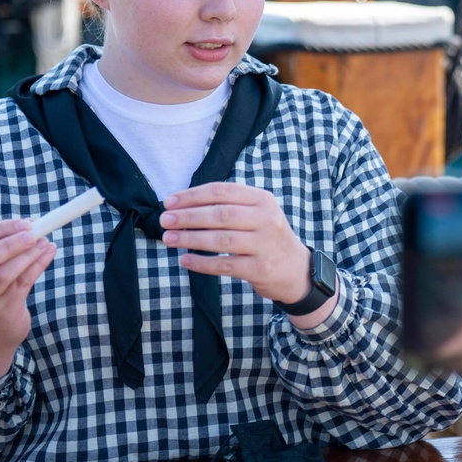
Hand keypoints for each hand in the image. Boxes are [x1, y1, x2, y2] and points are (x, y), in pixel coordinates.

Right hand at [0, 219, 56, 379]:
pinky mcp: (0, 314)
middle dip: (8, 244)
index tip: (24, 222)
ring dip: (27, 255)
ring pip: (2, 275)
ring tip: (46, 242)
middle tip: (33, 234)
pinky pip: (22, 285)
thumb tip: (33, 223)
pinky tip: (49, 253)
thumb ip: (2, 246)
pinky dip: (38, 265)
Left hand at [160, 182, 312, 304]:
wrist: (297, 270)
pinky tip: (185, 261)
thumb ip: (228, 206)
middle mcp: (266, 219)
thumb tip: (183, 205)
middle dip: (187, 216)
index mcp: (262, 199)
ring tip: (169, 239)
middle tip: (164, 220)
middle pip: (220, 214)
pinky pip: (225, 265)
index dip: (192, 195)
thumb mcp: (257, 213)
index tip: (169, 202)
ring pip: (221, 239)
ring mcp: (264, 244)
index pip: (222, 191)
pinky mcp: (261, 269)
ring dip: (190, 238)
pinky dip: (202, 263)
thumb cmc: (267, 238)